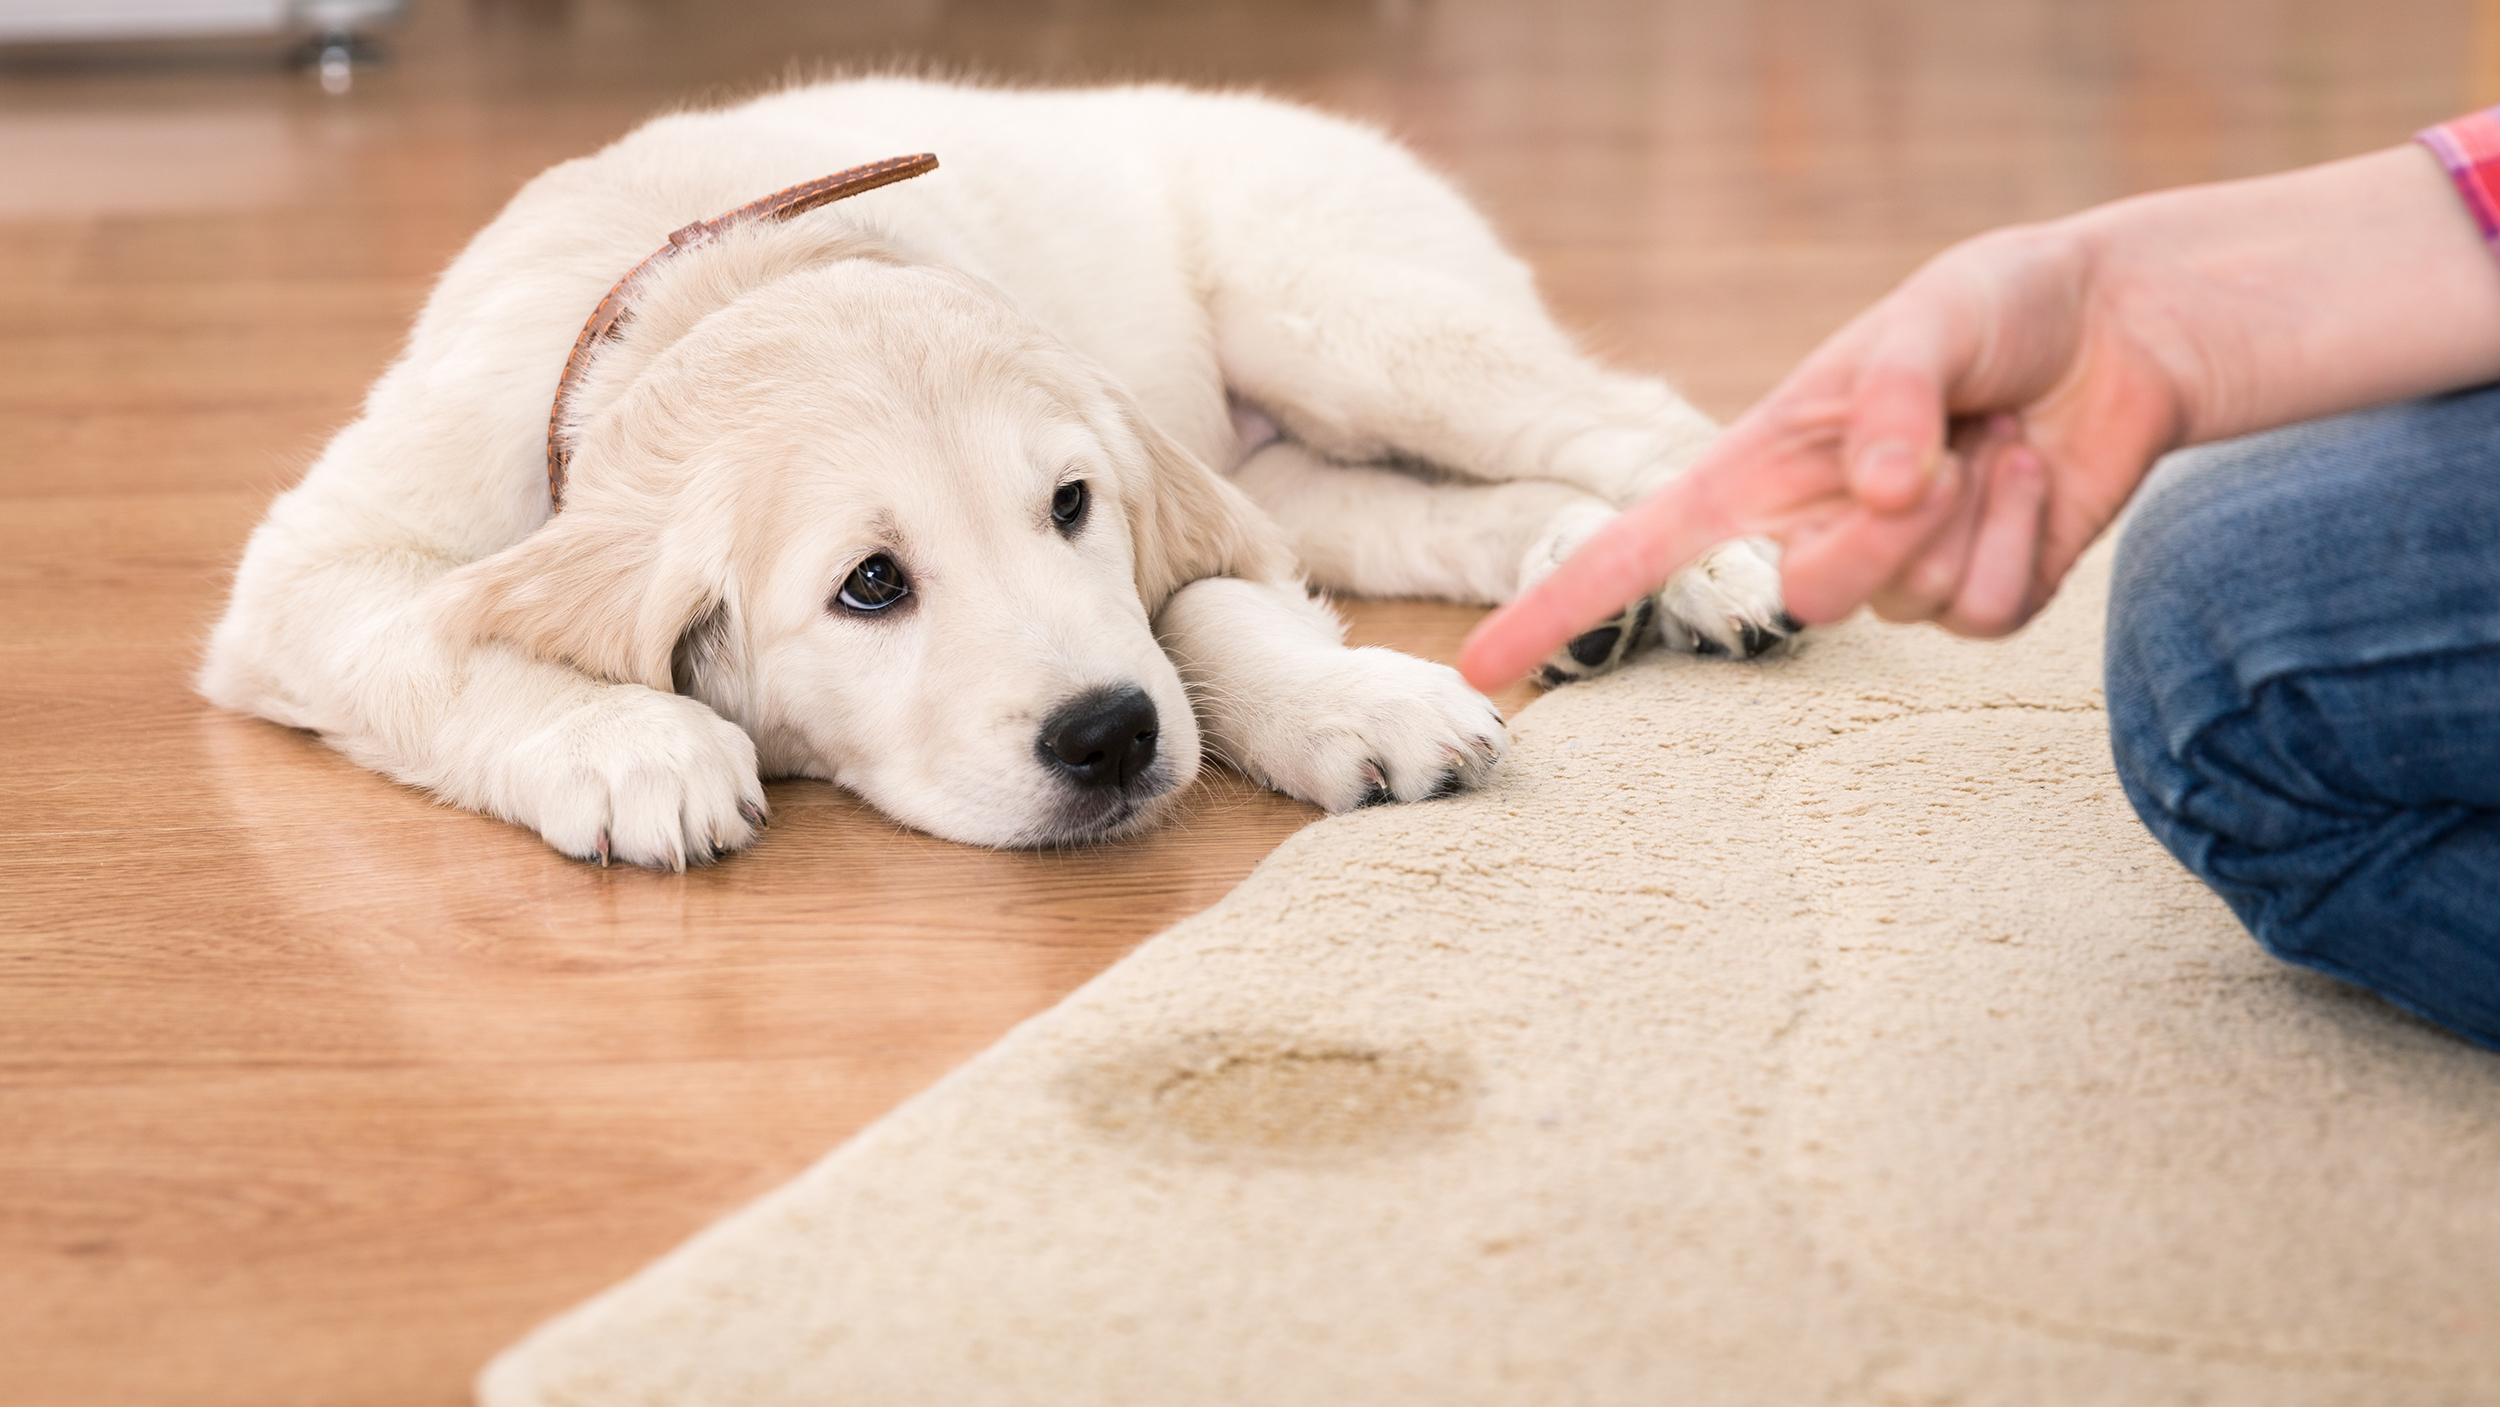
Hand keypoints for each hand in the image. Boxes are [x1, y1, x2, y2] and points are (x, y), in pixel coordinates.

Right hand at [1460, 144, 2499, 692]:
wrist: (2118, 333)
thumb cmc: (2000, 308)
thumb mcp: (1933, 316)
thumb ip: (1888, 397)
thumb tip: (1874, 494)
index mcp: (1760, 466)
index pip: (1636, 549)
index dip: (1556, 606)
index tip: (1487, 667)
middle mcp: (1812, 530)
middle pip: (1803, 597)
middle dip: (1880, 533)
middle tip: (1936, 453)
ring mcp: (1894, 578)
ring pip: (1903, 607)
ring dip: (1966, 514)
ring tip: (1990, 441)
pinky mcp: (1976, 602)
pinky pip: (1982, 617)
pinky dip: (2019, 541)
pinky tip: (2028, 479)